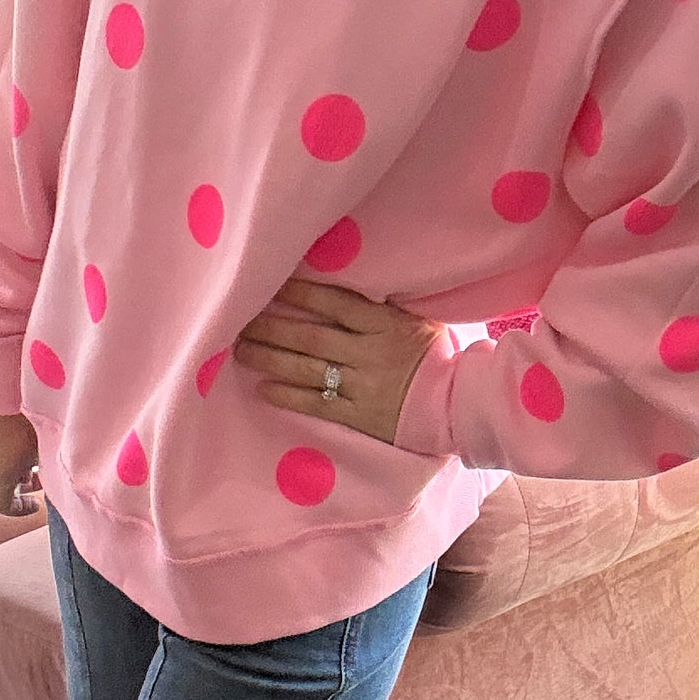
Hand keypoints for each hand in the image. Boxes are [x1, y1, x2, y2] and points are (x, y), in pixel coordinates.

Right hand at [0, 407, 42, 514]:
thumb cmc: (23, 414)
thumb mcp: (44, 444)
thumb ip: (49, 466)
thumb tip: (58, 472)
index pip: (2, 506)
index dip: (19, 510)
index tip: (36, 504)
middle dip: (21, 483)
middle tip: (41, 473)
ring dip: (12, 463)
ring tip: (33, 448)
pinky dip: (3, 446)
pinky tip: (21, 428)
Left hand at [233, 275, 445, 446]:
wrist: (458, 404)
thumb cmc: (434, 357)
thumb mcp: (415, 321)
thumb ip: (381, 308)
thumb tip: (342, 289)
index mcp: (384, 324)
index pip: (335, 302)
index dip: (300, 293)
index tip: (271, 284)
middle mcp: (369, 353)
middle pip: (310, 336)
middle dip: (271, 328)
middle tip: (240, 321)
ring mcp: (363, 386)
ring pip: (307, 369)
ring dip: (271, 358)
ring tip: (242, 350)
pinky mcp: (360, 415)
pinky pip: (317, 404)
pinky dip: (289, 396)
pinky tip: (264, 388)